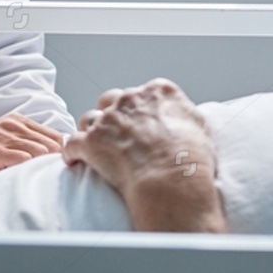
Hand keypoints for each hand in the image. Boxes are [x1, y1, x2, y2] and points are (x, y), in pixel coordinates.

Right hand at [0, 113, 64, 175]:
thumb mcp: (2, 136)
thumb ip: (24, 141)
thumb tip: (50, 157)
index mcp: (18, 121)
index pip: (55, 136)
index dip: (61, 152)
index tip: (59, 166)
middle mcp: (14, 125)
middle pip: (52, 144)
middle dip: (56, 160)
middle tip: (54, 175)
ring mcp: (4, 137)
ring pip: (41, 151)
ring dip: (44, 166)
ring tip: (43, 178)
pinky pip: (24, 159)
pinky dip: (29, 169)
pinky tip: (28, 176)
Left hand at [62, 79, 217, 206]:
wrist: (172, 181)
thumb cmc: (191, 158)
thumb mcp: (200, 126)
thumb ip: (184, 114)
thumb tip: (180, 116)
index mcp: (158, 92)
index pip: (142, 93)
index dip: (140, 110)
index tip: (142, 123)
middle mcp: (131, 99)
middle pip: (112, 100)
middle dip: (113, 116)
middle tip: (119, 135)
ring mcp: (108, 119)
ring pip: (90, 118)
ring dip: (92, 131)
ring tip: (97, 147)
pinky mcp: (91, 142)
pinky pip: (73, 143)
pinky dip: (72, 152)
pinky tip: (75, 161)